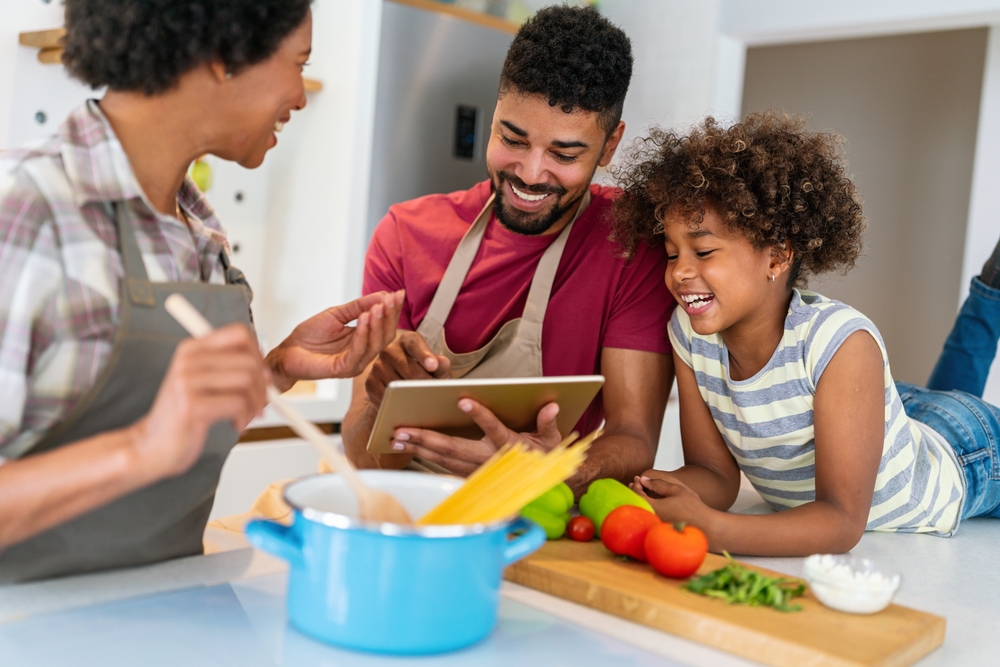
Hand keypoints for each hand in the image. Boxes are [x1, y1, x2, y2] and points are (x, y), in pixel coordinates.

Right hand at [130, 324, 267, 480]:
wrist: (152, 446)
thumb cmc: (184, 416)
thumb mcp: (206, 384)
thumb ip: (231, 371)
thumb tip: (267, 371)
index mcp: (193, 348)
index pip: (240, 333)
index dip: (258, 354)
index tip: (260, 376)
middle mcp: (188, 359)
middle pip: (249, 360)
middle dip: (263, 386)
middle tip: (260, 404)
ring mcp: (187, 381)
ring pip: (247, 380)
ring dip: (256, 404)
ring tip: (246, 416)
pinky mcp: (191, 405)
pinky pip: (237, 404)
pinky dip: (244, 417)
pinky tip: (235, 425)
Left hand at [268, 291, 403, 390]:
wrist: (288, 352)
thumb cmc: (309, 336)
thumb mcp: (337, 314)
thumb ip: (359, 306)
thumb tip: (382, 295)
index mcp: (363, 341)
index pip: (384, 326)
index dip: (392, 310)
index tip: (398, 294)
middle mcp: (363, 353)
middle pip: (385, 336)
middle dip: (389, 316)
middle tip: (391, 299)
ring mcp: (355, 363)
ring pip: (375, 344)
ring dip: (378, 324)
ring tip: (378, 307)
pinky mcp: (343, 368)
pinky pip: (358, 351)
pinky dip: (362, 334)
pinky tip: (364, 319)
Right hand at [364, 330, 450, 406]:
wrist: (399, 383)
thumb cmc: (421, 371)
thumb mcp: (434, 367)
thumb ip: (440, 365)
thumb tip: (441, 363)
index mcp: (407, 340)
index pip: (415, 344)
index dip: (425, 355)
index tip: (433, 366)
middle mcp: (389, 349)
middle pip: (409, 369)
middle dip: (423, 383)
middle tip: (433, 393)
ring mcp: (377, 365)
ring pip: (398, 385)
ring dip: (411, 395)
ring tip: (420, 399)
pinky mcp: (370, 382)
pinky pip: (387, 397)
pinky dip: (397, 403)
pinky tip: (405, 404)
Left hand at [389, 400, 562, 475]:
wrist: (538, 485)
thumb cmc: (543, 456)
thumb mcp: (552, 440)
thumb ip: (548, 423)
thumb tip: (551, 406)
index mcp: (511, 446)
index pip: (494, 428)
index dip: (480, 415)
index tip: (463, 399)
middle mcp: (489, 460)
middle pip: (455, 448)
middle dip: (427, 438)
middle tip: (403, 430)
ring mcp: (476, 469)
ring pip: (443, 458)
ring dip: (419, 448)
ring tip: (397, 437)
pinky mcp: (468, 474)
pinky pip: (442, 464)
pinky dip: (424, 455)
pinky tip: (407, 446)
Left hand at [631, 471, 710, 525]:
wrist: (706, 527)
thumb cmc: (693, 508)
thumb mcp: (676, 490)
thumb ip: (658, 484)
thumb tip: (644, 479)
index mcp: (654, 508)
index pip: (638, 495)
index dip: (636, 485)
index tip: (637, 478)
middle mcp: (652, 519)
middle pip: (637, 504)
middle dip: (635, 493)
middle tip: (635, 484)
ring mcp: (656, 527)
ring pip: (642, 512)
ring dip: (640, 501)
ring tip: (641, 493)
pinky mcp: (661, 532)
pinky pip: (649, 519)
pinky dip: (646, 509)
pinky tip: (651, 505)